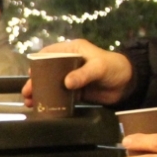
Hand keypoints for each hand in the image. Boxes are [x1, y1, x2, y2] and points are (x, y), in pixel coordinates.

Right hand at [19, 39, 135, 106]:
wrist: (129, 83)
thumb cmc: (114, 67)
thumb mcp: (99, 67)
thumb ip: (83, 74)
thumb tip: (66, 83)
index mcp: (73, 50)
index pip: (50, 53)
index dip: (38, 62)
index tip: (31, 73)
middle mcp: (69, 62)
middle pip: (47, 71)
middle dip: (35, 81)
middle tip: (28, 92)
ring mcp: (71, 77)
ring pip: (51, 84)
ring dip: (40, 92)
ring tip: (31, 102)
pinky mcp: (75, 90)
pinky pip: (60, 94)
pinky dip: (51, 100)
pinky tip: (43, 106)